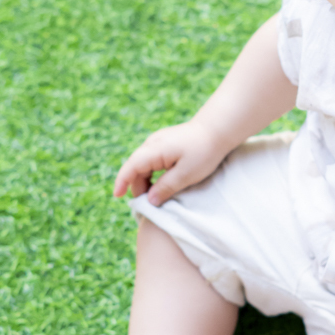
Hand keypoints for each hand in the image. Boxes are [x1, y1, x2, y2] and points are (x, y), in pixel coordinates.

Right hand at [113, 118, 227, 205]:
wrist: (217, 129)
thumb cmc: (204, 151)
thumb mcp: (186, 174)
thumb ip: (166, 187)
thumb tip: (149, 200)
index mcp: (154, 149)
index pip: (131, 167)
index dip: (122, 182)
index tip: (117, 196)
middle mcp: (152, 144)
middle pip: (136, 168)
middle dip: (138, 186)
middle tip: (149, 205)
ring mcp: (158, 142)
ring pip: (144, 165)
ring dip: (146, 181)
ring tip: (157, 197)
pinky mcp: (165, 144)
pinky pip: (152, 161)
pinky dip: (153, 174)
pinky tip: (162, 184)